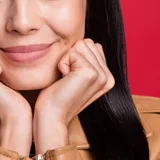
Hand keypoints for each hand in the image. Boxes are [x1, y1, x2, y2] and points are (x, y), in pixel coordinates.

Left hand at [33, 38, 114, 153]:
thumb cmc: (57, 96)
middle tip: (68, 78)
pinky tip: (64, 79)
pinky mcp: (90, 72)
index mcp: (107, 77)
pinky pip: (72, 52)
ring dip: (66, 60)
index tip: (71, 77)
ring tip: (66, 79)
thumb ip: (86, 61)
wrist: (52, 117)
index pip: (92, 45)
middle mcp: (108, 76)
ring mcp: (101, 74)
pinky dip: (62, 63)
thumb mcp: (76, 77)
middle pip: (87, 43)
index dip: (75, 57)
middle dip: (71, 56)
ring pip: (80, 45)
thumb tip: (84, 42)